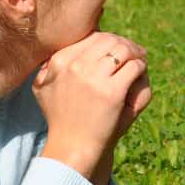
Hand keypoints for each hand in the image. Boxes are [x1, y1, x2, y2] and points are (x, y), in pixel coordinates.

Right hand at [33, 31, 151, 184]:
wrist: (71, 147)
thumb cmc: (60, 118)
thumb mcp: (43, 88)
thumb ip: (50, 64)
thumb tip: (64, 39)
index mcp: (59, 62)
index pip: (90, 37)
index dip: (108, 39)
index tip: (117, 46)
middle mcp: (74, 66)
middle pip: (108, 40)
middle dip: (124, 43)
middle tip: (135, 51)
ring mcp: (93, 78)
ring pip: (123, 50)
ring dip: (136, 52)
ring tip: (141, 59)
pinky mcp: (112, 92)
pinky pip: (133, 67)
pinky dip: (140, 66)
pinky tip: (140, 72)